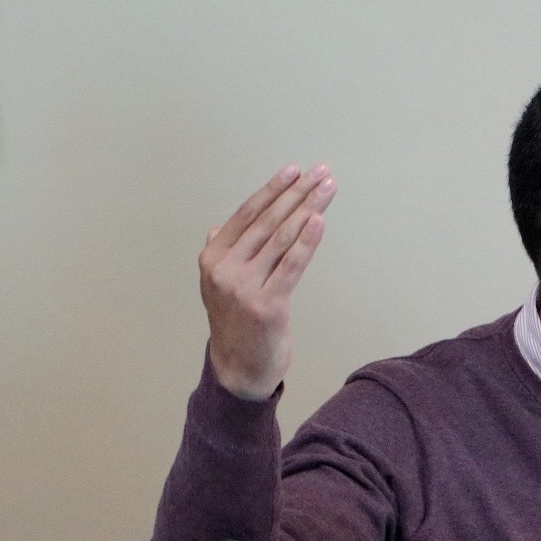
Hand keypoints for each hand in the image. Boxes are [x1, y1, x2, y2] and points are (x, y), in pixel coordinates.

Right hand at [199, 163, 336, 399]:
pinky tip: (319, 220)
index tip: (294, 171)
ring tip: (328, 189)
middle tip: (321, 172)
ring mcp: (245, 287)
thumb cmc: (237, 323)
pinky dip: (307, 241)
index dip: (272, 190)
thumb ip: (220, 255)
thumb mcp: (218, 286)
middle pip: (268, 221)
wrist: (239, 368)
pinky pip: (291, 265)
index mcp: (213, 258)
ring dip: (308, 208)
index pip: (247, 215)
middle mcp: (225, 269)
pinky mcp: (268, 305)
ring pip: (282, 238)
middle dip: (297, 193)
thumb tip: (221, 228)